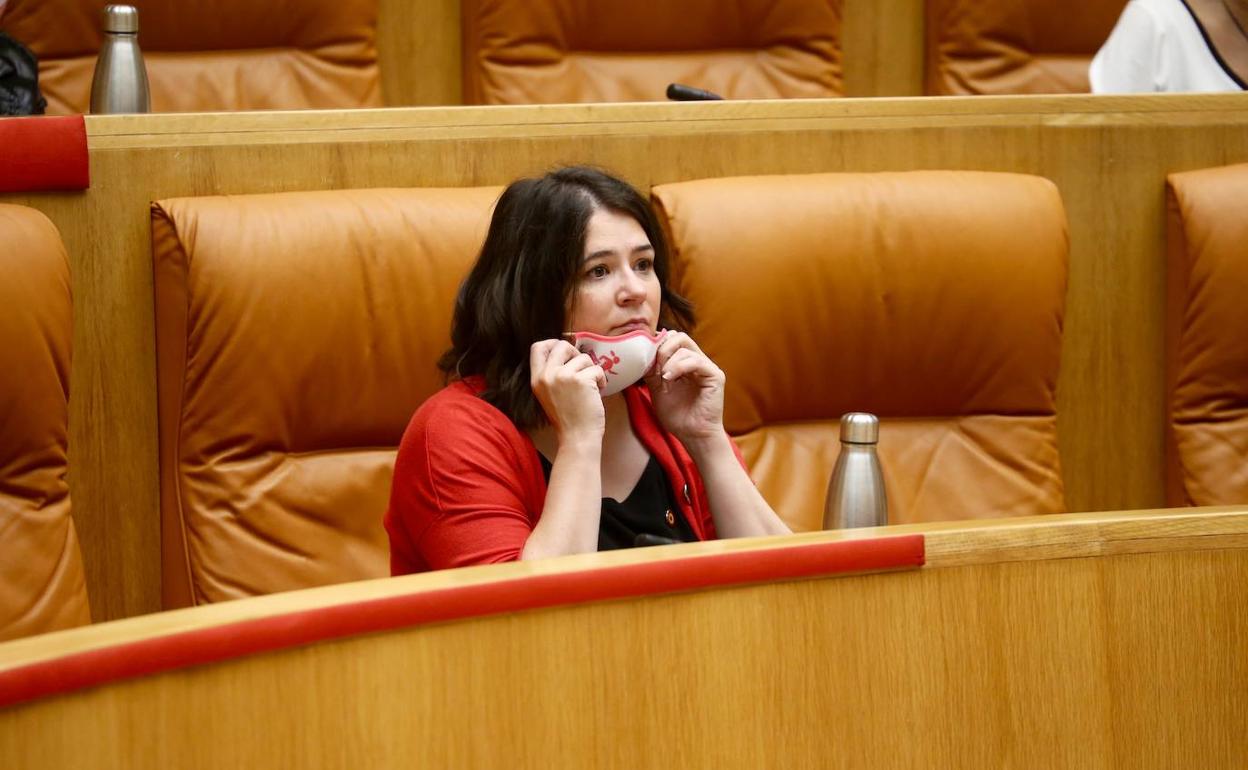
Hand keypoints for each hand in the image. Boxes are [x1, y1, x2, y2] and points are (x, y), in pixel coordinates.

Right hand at [529, 339, 606, 443]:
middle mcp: (547, 375)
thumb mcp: (549, 394)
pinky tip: (598, 392)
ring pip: (583, 357)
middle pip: (561, 345)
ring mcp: (564, 376)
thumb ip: (552, 374)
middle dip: (576, 353)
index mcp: (537, 379)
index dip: (552, 343)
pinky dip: (602, 379)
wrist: (577, 438)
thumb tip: (567, 351)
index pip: (537, 347)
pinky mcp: (581, 380)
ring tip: (591, 387)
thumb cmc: (568, 418)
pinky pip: (597, 368)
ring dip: (591, 370)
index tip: (565, 351)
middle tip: (583, 368)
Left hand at [643, 330, 725, 444]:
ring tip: (663, 379)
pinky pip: (696, 360)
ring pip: (685, 347)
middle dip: (662, 348)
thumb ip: (652, 372)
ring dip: (668, 361)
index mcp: (685, 363)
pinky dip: (679, 366)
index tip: (645, 359)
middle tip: (653, 366)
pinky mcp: (715, 375)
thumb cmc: (678, 417)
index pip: (672, 339)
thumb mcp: (657, 390)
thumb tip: (641, 355)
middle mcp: (697, 361)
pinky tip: (669, 378)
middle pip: (679, 336)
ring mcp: (707, 367)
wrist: (692, 436)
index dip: (657, 344)